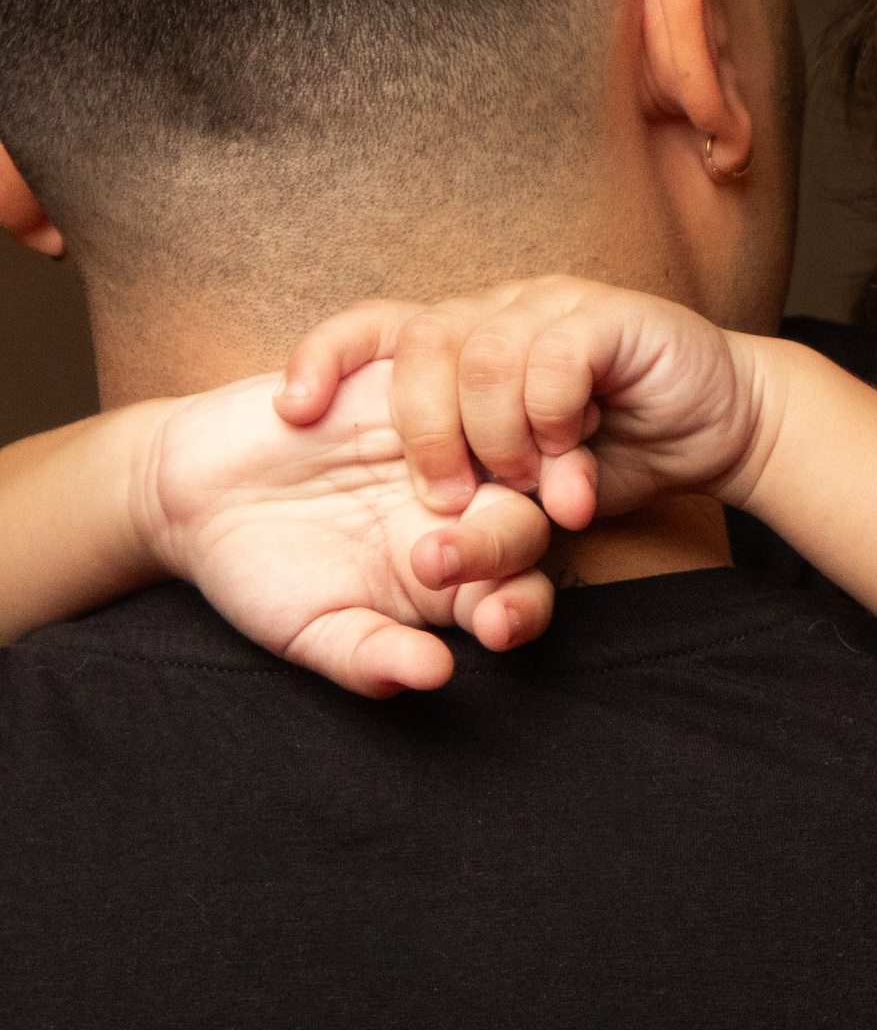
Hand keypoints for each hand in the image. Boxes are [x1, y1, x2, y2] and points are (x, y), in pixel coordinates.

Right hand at [138, 363, 555, 696]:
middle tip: (436, 560)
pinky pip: (420, 352)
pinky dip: (385, 378)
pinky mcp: (398, 371)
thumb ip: (372, 657)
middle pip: (525, 515)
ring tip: (431, 485)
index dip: (520, 609)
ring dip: (475, 454)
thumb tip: (433, 678)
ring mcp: (444, 433)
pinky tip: (311, 410)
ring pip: (498, 429)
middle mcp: (472, 500)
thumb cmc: (265, 573)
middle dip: (496, 541)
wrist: (197, 500)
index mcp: (467, 573)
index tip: (494, 626)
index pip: (522, 592)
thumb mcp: (312, 630)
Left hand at [279, 278, 773, 532]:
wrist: (726, 426)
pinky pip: (554, 359)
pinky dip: (553, 419)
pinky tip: (573, 462)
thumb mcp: (525, 482)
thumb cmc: (621, 455)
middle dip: (424, 433)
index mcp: (468, 339)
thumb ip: (474, 490)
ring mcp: (556, 306)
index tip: (290, 412)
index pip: (373, 323)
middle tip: (447, 501)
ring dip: (497, 439)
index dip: (323, 355)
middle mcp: (503, 310)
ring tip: (528, 490)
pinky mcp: (612, 317)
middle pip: (420, 344)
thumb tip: (415, 527)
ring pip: (483, 355)